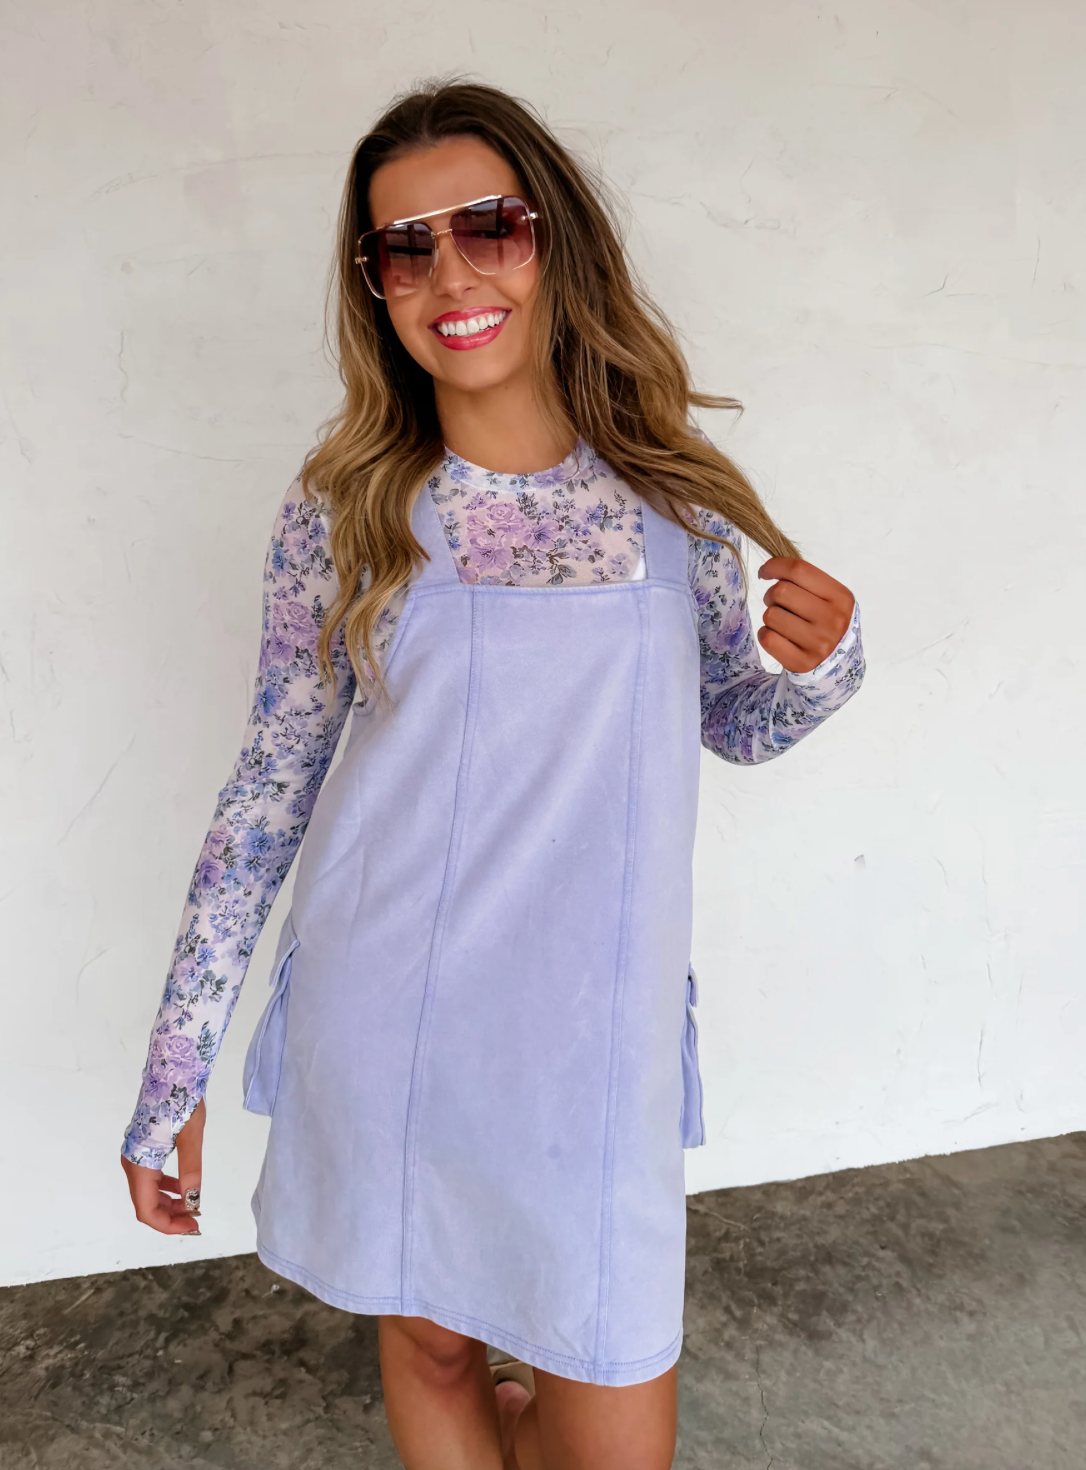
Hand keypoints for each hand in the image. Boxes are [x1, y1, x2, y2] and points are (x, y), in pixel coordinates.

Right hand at [120, 1097, 204, 1235]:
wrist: (172, 1072)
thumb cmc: (181, 1101)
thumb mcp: (191, 1137)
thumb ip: (190, 1171)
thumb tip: (193, 1202)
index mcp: (139, 1164)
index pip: (146, 1210)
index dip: (168, 1225)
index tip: (193, 1226)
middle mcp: (132, 1164)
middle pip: (145, 1205)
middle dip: (170, 1217)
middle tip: (196, 1220)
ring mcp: (136, 1156)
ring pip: (148, 1193)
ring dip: (169, 1204)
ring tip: (193, 1206)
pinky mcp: (143, 1149)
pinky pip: (151, 1179)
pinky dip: (166, 1189)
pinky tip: (183, 1188)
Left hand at [757, 558, 854, 674]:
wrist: (837, 662)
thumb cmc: (826, 620)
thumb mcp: (829, 597)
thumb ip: (805, 580)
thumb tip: (769, 569)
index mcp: (841, 597)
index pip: (799, 570)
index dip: (775, 566)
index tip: (765, 571)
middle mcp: (833, 620)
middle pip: (782, 591)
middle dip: (771, 594)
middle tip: (777, 603)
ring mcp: (818, 643)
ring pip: (771, 615)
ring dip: (770, 616)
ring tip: (782, 622)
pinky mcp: (802, 662)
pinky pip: (768, 638)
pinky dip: (766, 634)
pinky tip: (778, 637)